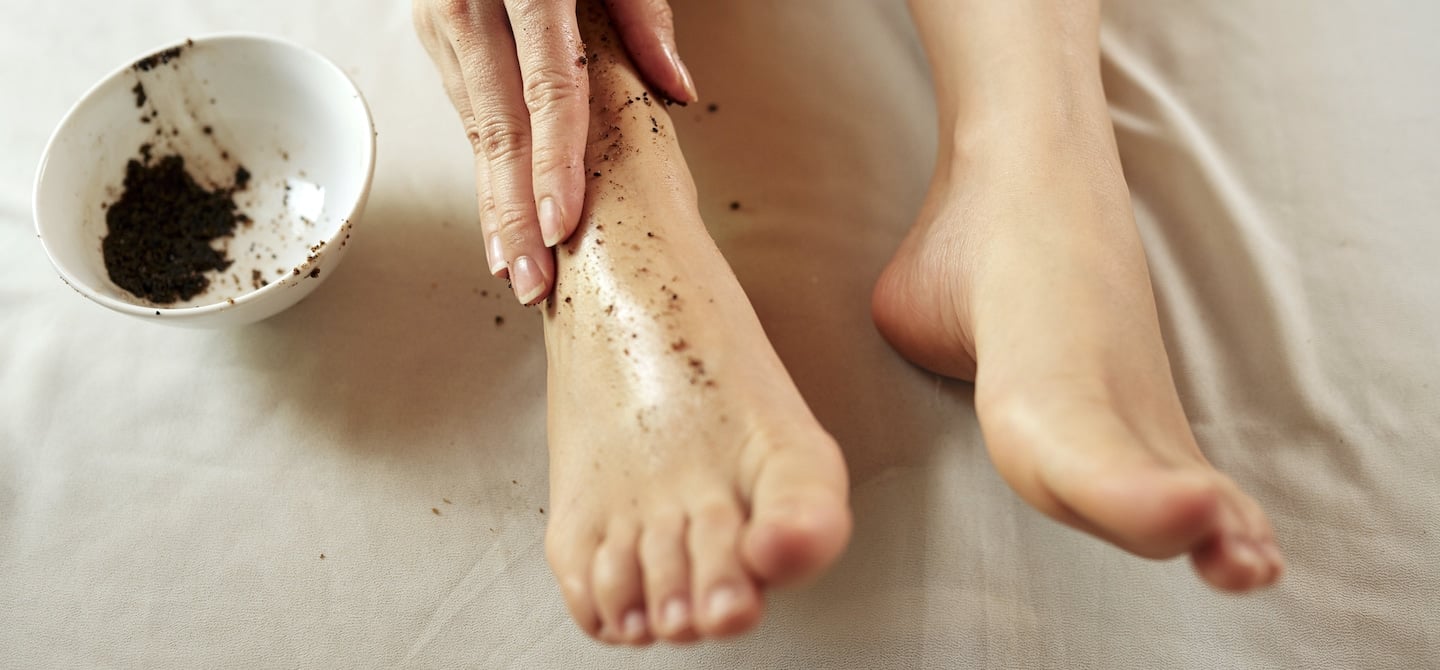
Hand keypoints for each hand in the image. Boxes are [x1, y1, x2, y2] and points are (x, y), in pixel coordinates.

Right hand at [415, 0, 697, 303]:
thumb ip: (640, 10)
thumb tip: (677, 90)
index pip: (547, 86)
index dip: (555, 160)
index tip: (562, 223)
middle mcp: (469, 2)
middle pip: (500, 123)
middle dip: (514, 210)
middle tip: (532, 278)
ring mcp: (444, 19)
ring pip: (474, 126)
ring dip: (492, 203)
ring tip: (514, 267)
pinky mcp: (436, 33)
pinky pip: (467, 110)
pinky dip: (484, 167)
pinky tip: (497, 218)